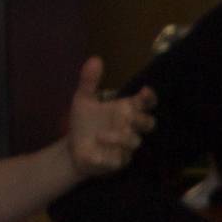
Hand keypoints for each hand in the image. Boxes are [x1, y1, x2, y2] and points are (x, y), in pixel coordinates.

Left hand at [61, 57, 154, 176]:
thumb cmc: (84, 123)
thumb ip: (89, 81)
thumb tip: (95, 59)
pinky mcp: (119, 162)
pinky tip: (95, 151)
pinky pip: (120, 159)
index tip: (145, 92)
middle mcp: (130, 128)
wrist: (72, 149)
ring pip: (134, 141)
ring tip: (99, 136)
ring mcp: (127, 146)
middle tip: (124, 116)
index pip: (147, 103)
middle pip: (149, 123)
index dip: (149, 98)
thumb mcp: (83, 100)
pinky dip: (108, 154)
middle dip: (139, 120)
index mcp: (125, 110)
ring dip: (118, 137)